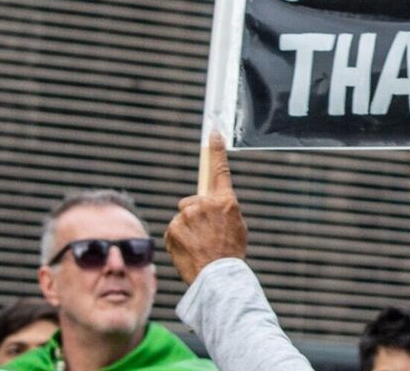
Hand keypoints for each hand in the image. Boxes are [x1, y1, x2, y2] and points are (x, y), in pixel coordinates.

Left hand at [165, 131, 248, 283]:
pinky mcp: (173, 227)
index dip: (216, 151)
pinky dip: (177, 239)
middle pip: (192, 201)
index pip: (220, 170)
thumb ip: (223, 211)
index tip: (213, 133)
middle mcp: (205, 204)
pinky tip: (188, 251)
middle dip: (194, 214)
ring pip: (182, 217)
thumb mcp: (237, 227)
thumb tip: (211, 208)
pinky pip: (173, 229)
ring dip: (186, 228)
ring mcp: (187, 215)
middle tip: (204, 235)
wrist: (218, 276)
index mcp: (225, 202)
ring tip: (197, 246)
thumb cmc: (230, 254)